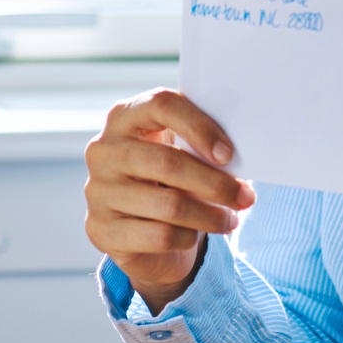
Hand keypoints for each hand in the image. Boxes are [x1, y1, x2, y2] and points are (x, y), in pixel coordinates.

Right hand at [84, 89, 255, 313]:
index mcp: (126, 116)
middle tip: (245, 197)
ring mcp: (98, 191)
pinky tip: (194, 234)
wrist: (140, 228)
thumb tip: (239, 163)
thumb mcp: (185, 154)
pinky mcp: (101, 230)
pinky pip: (159, 236)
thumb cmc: (171, 178)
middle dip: (215, 183)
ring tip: (230, 220)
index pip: (161, 106)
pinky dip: (186, 237)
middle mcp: (104, 150)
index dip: (199, 127)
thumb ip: (204, 148)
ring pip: (168, 205)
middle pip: (167, 162)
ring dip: (209, 216)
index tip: (229, 154)